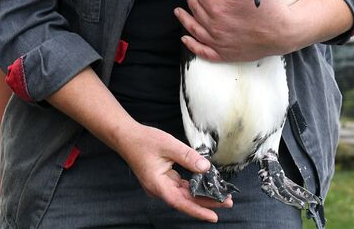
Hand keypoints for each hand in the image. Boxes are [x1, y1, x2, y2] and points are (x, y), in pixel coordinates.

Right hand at [118, 123, 232, 222]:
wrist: (127, 137)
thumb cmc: (143, 141)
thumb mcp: (169, 145)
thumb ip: (188, 157)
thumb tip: (205, 167)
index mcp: (158, 185)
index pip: (181, 202)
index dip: (198, 210)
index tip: (213, 216)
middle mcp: (159, 189)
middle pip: (186, 200)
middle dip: (207, 202)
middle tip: (227, 201)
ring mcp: (161, 185)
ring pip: (185, 194)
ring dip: (202, 195)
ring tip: (220, 194)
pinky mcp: (163, 180)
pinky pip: (181, 186)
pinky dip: (194, 187)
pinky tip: (206, 184)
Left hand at [174, 0, 293, 61]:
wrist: (283, 33)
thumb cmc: (269, 9)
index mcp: (220, 10)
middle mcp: (215, 28)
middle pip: (196, 10)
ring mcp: (219, 43)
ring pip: (195, 30)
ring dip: (185, 19)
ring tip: (178, 10)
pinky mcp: (225, 55)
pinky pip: (203, 52)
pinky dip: (192, 46)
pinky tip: (185, 39)